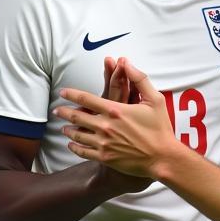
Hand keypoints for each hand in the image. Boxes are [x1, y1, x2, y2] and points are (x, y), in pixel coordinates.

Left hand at [56, 59, 177, 181]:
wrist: (163, 157)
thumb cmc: (160, 128)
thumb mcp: (154, 99)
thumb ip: (139, 79)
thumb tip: (126, 62)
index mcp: (115, 110)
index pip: (86, 98)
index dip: (71, 94)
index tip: (62, 93)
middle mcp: (106, 126)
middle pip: (77, 116)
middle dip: (64, 112)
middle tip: (57, 110)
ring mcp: (103, 143)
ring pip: (77, 135)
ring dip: (68, 130)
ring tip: (63, 127)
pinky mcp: (105, 158)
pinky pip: (83, 152)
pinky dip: (74, 147)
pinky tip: (71, 145)